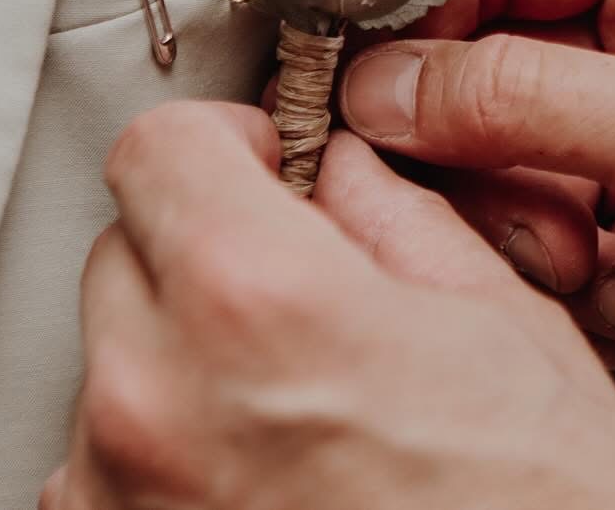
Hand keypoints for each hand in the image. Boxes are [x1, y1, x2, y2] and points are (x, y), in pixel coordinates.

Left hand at [40, 103, 614, 509]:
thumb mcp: (508, 336)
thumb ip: (400, 224)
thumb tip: (346, 177)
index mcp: (261, 307)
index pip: (157, 146)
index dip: (226, 142)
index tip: (263, 165)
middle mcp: (157, 405)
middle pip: (124, 247)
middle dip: (208, 244)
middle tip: (301, 286)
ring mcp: (121, 502)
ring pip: (111, 359)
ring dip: (187, 353)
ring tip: (303, 408)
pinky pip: (105, 466)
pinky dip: (171, 449)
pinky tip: (276, 476)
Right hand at [333, 0, 614, 509]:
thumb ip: (523, 101)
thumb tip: (385, 82)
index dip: (418, 18)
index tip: (353, 79)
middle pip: (476, 73)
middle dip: (493, 161)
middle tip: (538, 212)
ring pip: (494, 173)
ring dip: (539, 237)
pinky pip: (534, 249)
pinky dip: (583, 293)